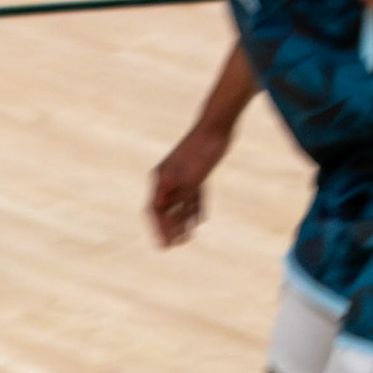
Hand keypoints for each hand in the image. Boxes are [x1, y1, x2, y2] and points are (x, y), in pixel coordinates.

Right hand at [148, 121, 228, 247]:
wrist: (217, 126)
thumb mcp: (190, 177)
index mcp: (162, 178)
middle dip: (169, 228)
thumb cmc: (201, 150)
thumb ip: (178, 196)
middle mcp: (169, 178)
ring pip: (179, 203)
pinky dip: (195, 207)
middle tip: (174, 246)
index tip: (164, 245)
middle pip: (165, 208)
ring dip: (182, 221)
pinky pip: (193, 195)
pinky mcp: (196, 172)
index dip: (158, 229)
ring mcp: (182, 175)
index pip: (155, 210)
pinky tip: (200, 220)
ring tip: (188, 238)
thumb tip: (160, 210)